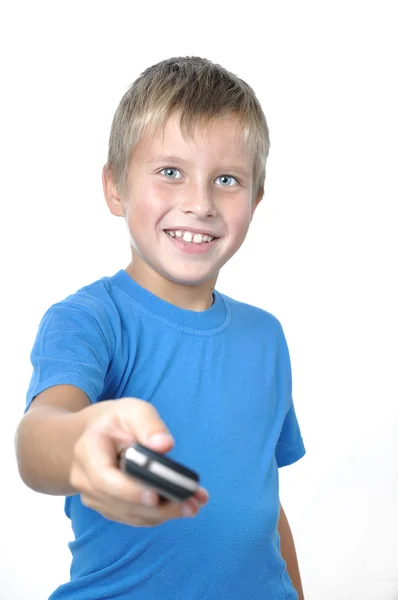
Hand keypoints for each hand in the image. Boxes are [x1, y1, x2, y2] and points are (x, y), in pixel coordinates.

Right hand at [69, 397, 208, 525]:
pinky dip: (159, 514)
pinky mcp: (109, 507)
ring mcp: (95, 497)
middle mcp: (85, 480)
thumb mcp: (132, 410)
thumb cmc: (116, 421)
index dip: (129, 491)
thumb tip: (164, 445)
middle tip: (192, 503)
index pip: (103, 478)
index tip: (156, 496)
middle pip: (120, 503)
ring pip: (130, 515)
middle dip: (158, 507)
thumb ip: (148, 424)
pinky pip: (134, 517)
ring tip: (194, 503)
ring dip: (164, 513)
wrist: (97, 434)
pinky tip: (183, 505)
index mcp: (87, 451)